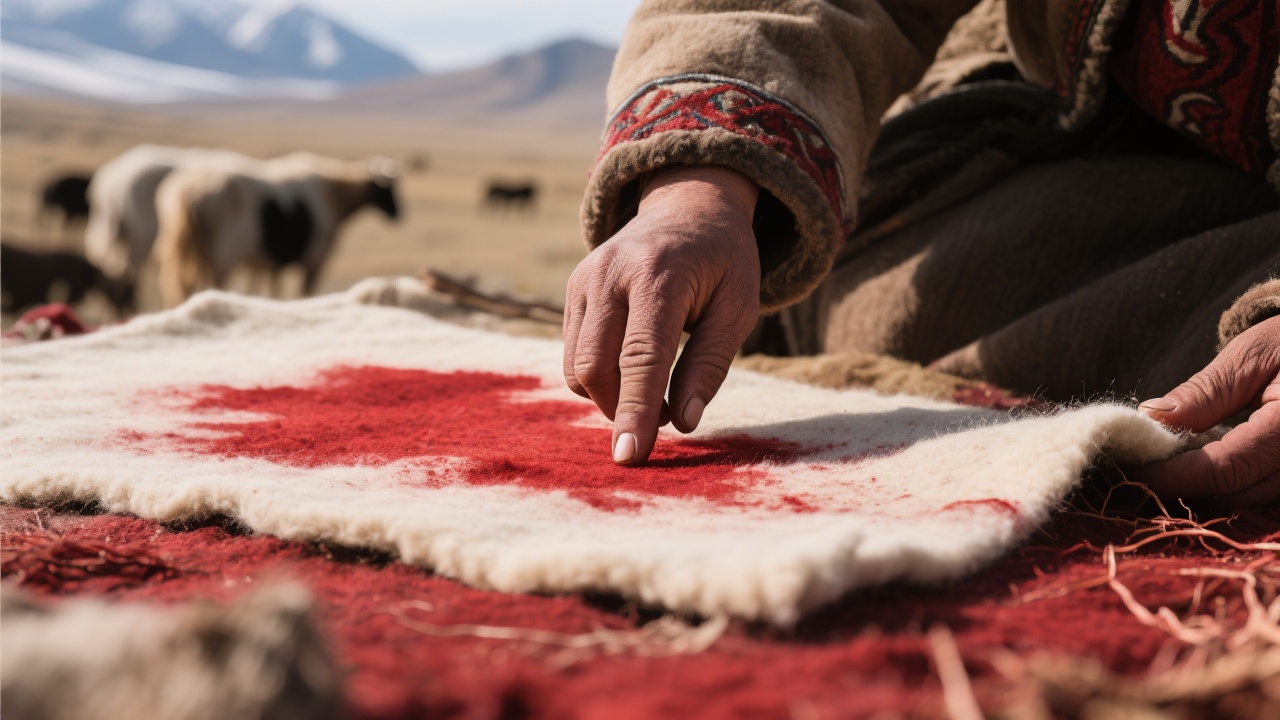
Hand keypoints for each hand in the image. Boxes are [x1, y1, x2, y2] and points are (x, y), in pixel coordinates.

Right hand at [564, 166, 759, 464]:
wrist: (688, 205)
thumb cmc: (723, 262)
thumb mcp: (738, 308)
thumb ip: (709, 365)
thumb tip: (683, 423)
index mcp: (660, 275)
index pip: (640, 357)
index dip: (635, 412)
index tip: (631, 457)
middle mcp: (611, 274)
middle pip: (595, 367)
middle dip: (621, 409)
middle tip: (664, 418)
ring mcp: (584, 279)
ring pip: (577, 367)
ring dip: (610, 397)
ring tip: (655, 388)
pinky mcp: (573, 289)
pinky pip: (573, 353)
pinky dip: (599, 377)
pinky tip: (633, 365)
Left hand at [1136, 316, 1279, 502]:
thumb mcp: (1252, 355)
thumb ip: (1205, 394)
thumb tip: (1151, 419)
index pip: (1227, 468)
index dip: (1176, 476)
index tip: (1137, 471)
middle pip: (1241, 494)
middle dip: (1190, 487)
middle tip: (1147, 470)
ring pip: (1256, 502)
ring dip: (1213, 491)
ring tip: (1174, 468)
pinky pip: (1271, 494)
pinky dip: (1238, 486)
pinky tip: (1209, 469)